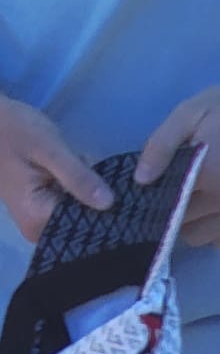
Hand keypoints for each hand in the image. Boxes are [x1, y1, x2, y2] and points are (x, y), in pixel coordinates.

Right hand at [0, 93, 113, 242]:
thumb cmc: (13, 129)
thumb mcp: (48, 147)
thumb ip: (77, 176)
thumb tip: (110, 204)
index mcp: (35, 219)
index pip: (85, 229)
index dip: (109, 215)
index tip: (129, 201)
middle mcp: (35, 228)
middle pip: (82, 226)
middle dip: (99, 204)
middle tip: (112, 180)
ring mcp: (35, 220)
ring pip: (77, 216)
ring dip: (89, 197)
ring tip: (101, 176)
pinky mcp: (38, 208)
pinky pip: (68, 207)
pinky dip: (79, 192)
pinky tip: (84, 175)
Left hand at [137, 88, 219, 246]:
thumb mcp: (189, 114)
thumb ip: (162, 146)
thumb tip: (141, 180)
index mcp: (206, 177)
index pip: (168, 207)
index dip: (154, 203)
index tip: (147, 194)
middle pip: (185, 226)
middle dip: (173, 213)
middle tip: (170, 193)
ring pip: (205, 238)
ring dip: (195, 225)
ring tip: (192, 199)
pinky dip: (215, 230)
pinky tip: (212, 206)